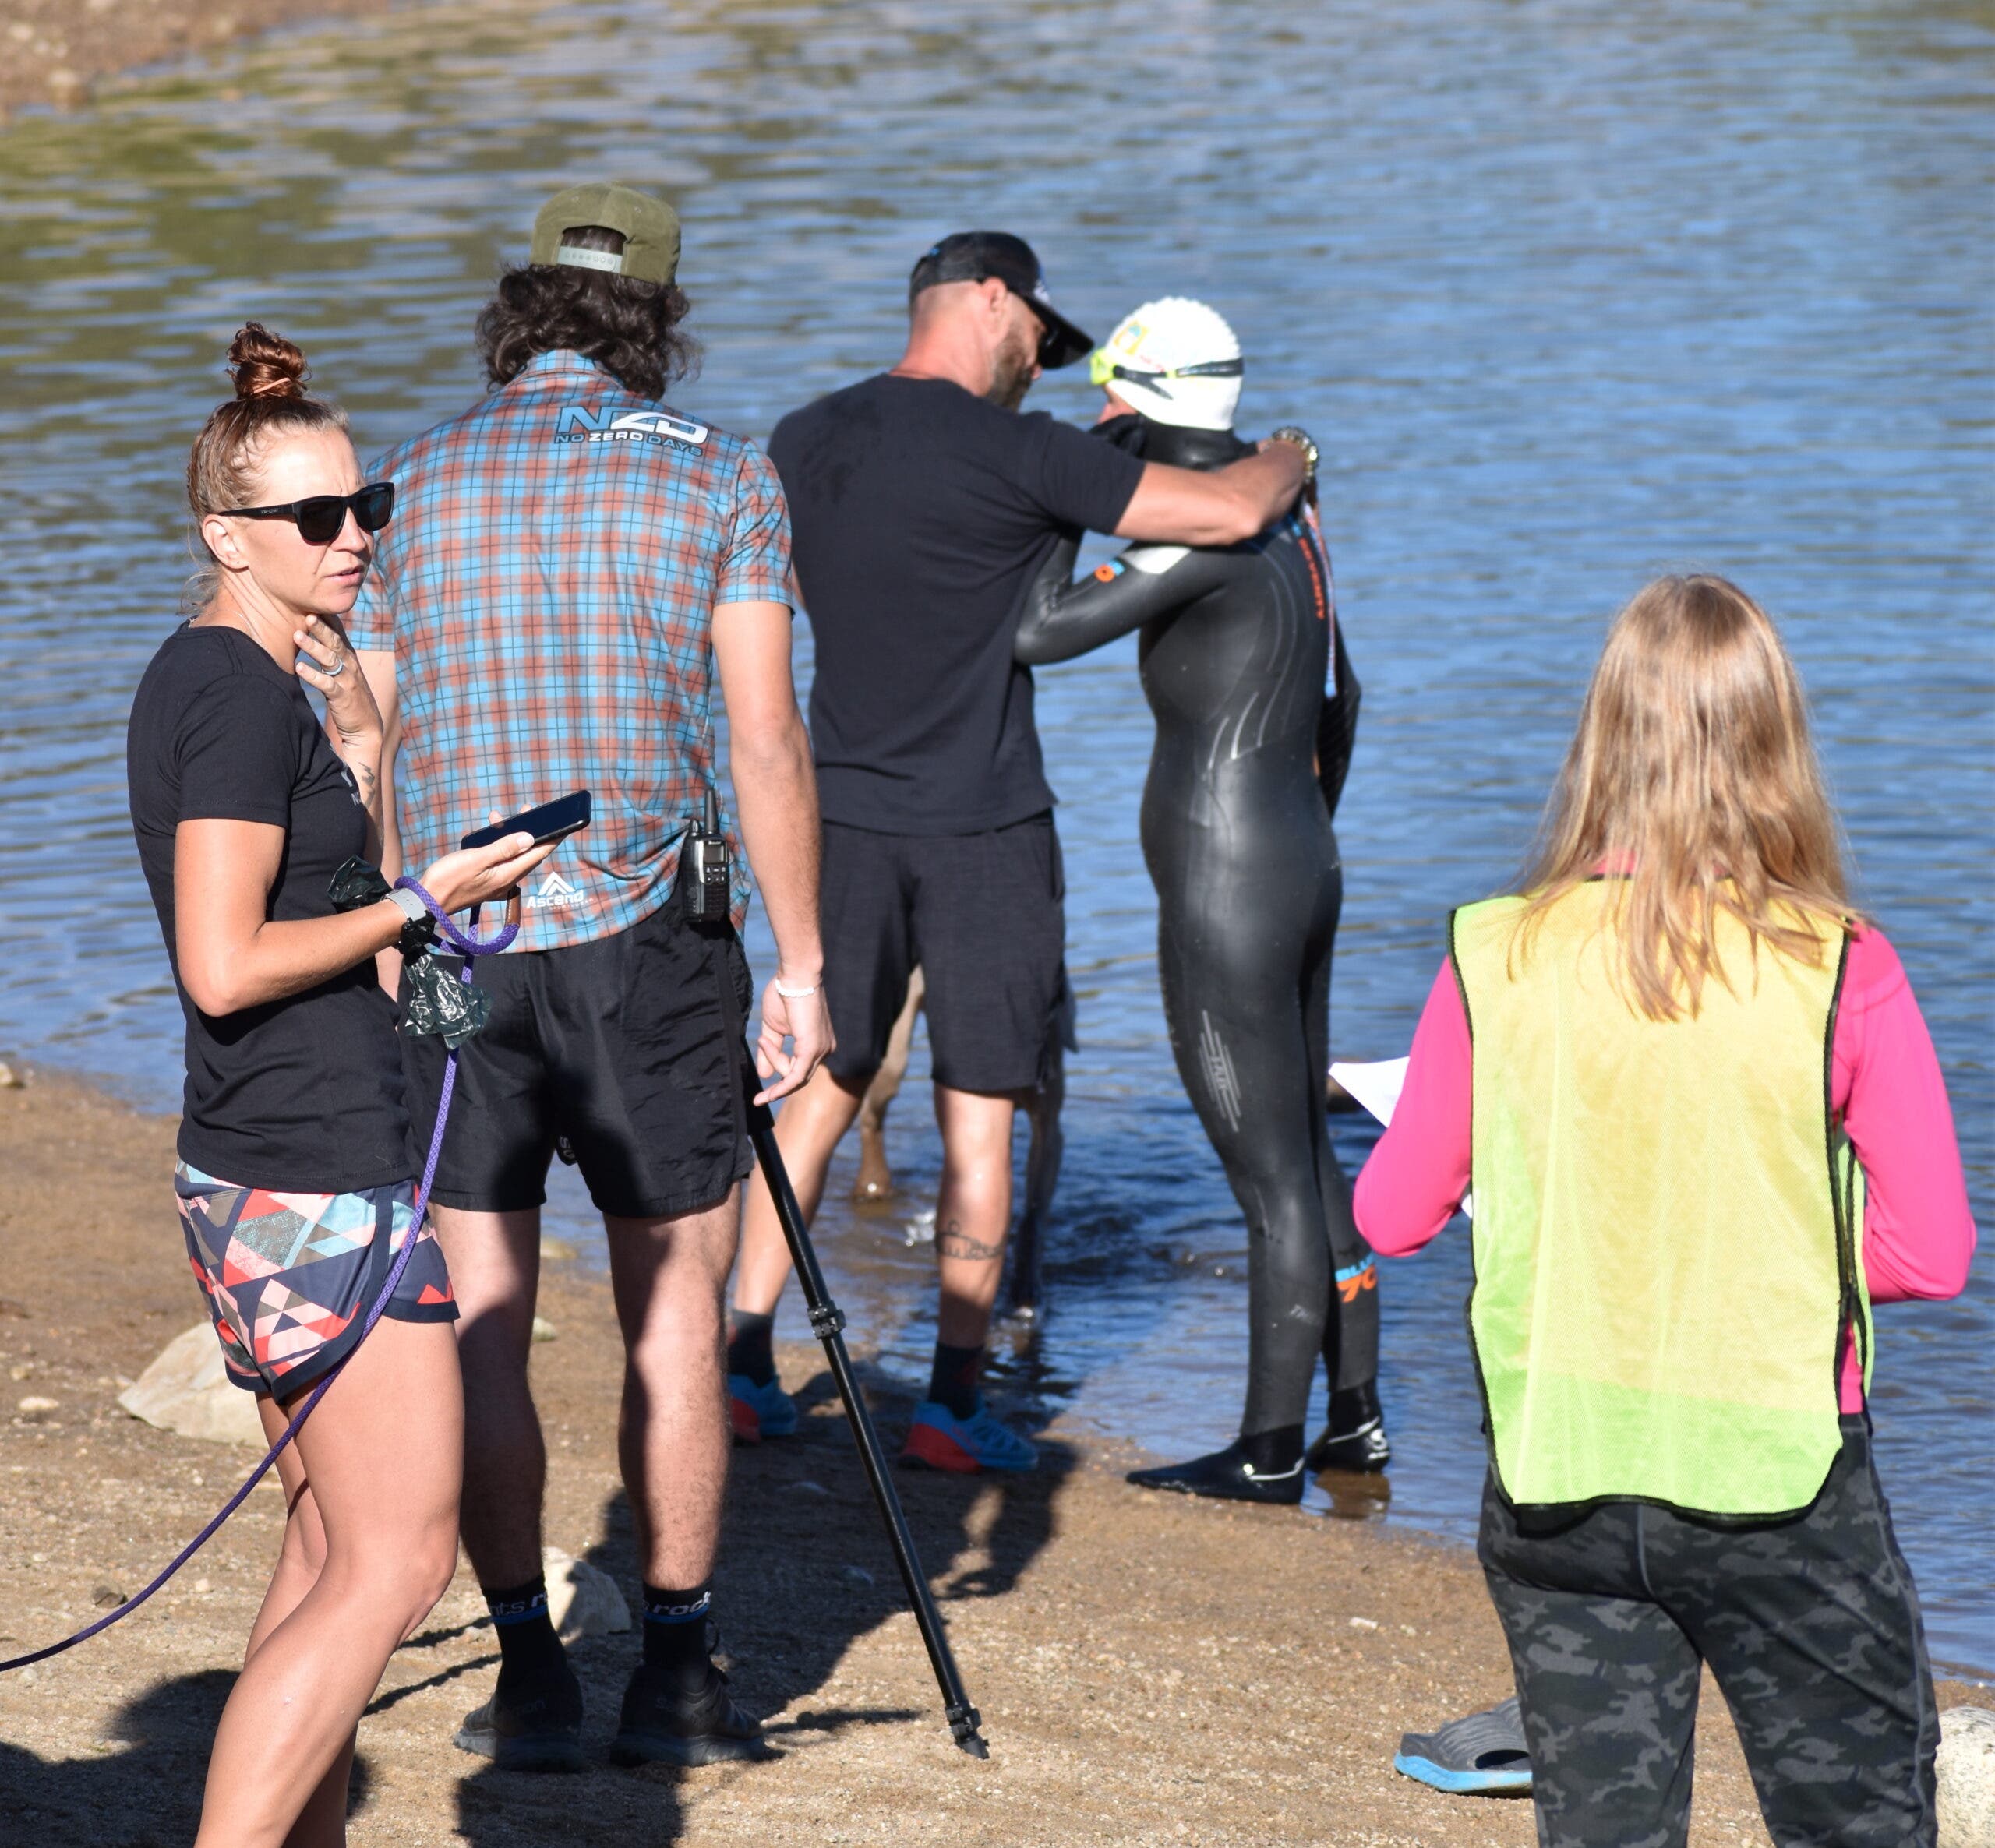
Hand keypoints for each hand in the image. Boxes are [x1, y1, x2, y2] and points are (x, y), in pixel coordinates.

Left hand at [293, 614, 380, 744]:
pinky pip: (326, 684)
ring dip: (313, 647)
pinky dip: (313, 676)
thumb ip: (333, 654)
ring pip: (330, 660)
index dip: (329, 619)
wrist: (366, 727)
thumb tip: (318, 635)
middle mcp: (350, 666)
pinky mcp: (342, 697)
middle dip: (322, 628)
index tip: (315, 603)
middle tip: (308, 614)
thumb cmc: (350, 697)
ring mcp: (347, 681)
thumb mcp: (345, 672)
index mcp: (350, 658)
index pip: (340, 633)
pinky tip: (300, 669)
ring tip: (297, 635)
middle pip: (336, 642)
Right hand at [414, 831, 553, 915]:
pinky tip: (488, 837)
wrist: (426, 902)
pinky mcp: (485, 882)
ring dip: (509, 837)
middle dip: (531, 832)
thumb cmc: (448, 880)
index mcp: (507, 875)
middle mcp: (506, 881)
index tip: (564, 825)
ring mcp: (495, 883)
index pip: (537, 855)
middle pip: (527, 855)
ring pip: (512, 857)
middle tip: (527, 811)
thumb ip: (503, 849)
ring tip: (498, 818)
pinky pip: (500, 861)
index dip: (552, 839)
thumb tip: (530, 838)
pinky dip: (498, 846)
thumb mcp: (476, 860)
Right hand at [752, 978, 833, 1104]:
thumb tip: (763, 1075)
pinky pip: (796, 1077)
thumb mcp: (773, 1029)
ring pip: (795, 1077)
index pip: (798, 1068)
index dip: (776, 1066)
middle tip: (758, 1098)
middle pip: (798, 1077)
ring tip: (762, 1040)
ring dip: (774, 1064)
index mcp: (819, 1045)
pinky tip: (768, 1093)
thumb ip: (770, 1052)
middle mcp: (825, 1050)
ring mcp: (821, 1050)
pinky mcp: (813, 1049)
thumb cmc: (784, 995)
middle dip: (778, 1087)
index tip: (761, 1056)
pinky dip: (781, 1087)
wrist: (794, 976)